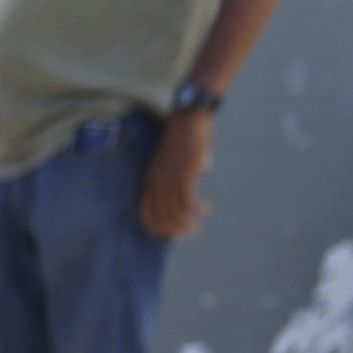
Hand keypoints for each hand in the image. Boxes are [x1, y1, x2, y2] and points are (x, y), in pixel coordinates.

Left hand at [138, 106, 215, 241]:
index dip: (155, 228)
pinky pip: (189, 200)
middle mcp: (157, 181)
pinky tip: (206, 208)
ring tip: (197, 227)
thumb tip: (185, 194)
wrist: (188, 117)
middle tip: (187, 234)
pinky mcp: (186, 173)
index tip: (167, 235)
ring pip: (175, 212)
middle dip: (174, 231)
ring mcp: (170, 178)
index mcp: (149, 179)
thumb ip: (173, 179)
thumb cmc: (182, 138)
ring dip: (186, 224)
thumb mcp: (170, 162)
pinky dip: (198, 208)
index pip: (145, 212)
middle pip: (161, 217)